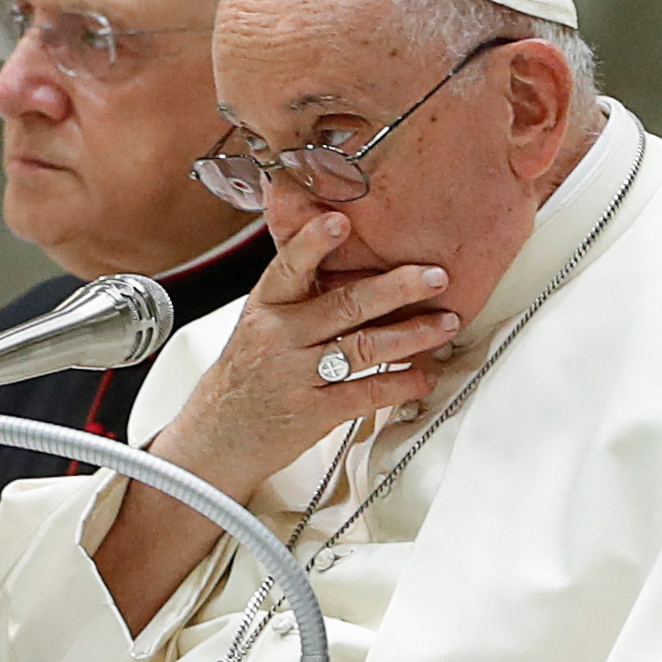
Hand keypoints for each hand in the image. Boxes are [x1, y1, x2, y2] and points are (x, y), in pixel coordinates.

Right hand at [148, 209, 458, 503]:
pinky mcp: (313, 413)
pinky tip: (424, 376)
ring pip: (364, 347)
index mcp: (265, 308)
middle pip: (344, 305)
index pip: (289, 267)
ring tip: (445, 324)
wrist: (216, 439)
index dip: (313, 243)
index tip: (340, 222)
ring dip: (413, 335)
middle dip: (397, 289)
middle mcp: (279, 338)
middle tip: (435, 276)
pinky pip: (366, 393)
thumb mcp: (258, 327)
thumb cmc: (245, 378)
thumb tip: (349, 261)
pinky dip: (401, 384)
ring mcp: (296, 377)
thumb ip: (297, 297)